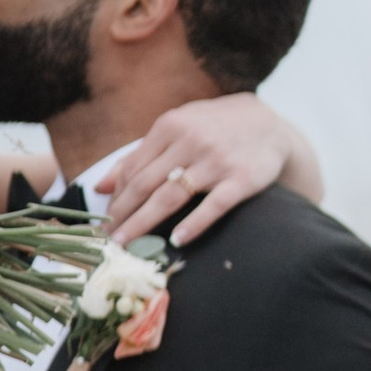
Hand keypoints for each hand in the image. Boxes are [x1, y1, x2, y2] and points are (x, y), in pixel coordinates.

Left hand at [98, 95, 319, 246]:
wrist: (270, 124)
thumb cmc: (215, 129)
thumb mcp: (178, 129)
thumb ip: (140, 155)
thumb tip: (101, 187)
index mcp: (170, 126)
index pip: (133, 169)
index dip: (117, 198)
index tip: (106, 222)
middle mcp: (190, 140)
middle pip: (145, 184)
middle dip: (123, 215)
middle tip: (108, 240)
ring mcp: (216, 160)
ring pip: (171, 197)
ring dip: (144, 223)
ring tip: (127, 245)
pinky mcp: (241, 178)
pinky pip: (213, 206)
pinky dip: (193, 224)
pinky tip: (177, 240)